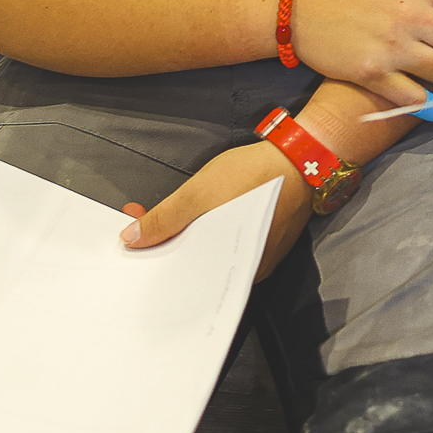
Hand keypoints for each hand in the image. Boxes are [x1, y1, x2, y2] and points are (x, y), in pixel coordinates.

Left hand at [120, 140, 309, 276]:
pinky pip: (226, 245)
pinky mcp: (263, 242)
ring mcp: (254, 258)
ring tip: (161, 219)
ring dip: (183, 237)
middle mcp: (242, 272)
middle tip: (140, 227)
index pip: (180, 274)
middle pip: (194, 266)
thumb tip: (131, 239)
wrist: (302, 158)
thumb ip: (165, 218)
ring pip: (210, 255)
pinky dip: (206, 233)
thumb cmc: (255, 175)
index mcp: (226, 268)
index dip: (152, 257)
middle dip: (164, 245)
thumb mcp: (199, 192)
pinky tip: (193, 218)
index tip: (130, 242)